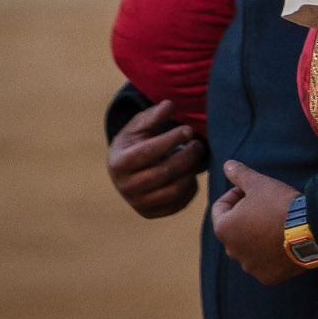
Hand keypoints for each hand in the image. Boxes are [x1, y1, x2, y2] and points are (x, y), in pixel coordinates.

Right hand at [106, 99, 205, 217]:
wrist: (125, 170)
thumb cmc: (134, 142)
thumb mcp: (138, 126)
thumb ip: (153, 116)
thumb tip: (169, 105)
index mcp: (119, 164)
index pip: (148, 152)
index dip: (170, 140)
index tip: (188, 129)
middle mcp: (125, 187)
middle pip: (164, 173)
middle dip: (187, 156)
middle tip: (198, 144)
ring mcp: (138, 203)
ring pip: (173, 190)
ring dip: (191, 172)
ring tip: (197, 157)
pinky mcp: (151, 213)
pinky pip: (178, 203)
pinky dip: (190, 187)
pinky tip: (191, 172)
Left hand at [211, 159, 304, 284]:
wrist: (309, 229)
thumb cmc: (279, 204)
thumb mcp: (259, 183)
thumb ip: (239, 174)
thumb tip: (227, 164)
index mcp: (224, 229)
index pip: (220, 208)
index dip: (235, 194)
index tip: (252, 190)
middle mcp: (232, 251)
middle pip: (233, 229)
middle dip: (244, 216)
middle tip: (266, 204)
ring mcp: (250, 266)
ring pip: (248, 247)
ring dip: (256, 236)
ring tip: (277, 223)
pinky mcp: (268, 276)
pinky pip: (264, 262)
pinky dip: (270, 253)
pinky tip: (284, 241)